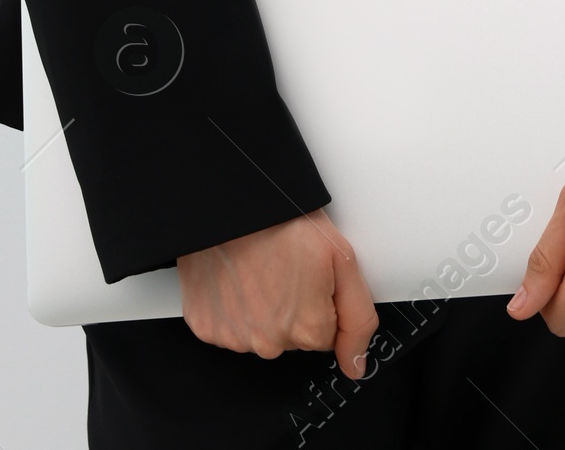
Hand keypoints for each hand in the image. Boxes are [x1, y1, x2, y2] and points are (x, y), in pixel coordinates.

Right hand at [178, 212, 377, 372]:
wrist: (232, 202)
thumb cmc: (283, 220)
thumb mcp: (342, 257)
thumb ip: (358, 317)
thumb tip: (355, 363)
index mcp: (308, 329)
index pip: (326, 334)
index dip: (321, 301)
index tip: (310, 275)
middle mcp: (270, 343)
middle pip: (293, 336)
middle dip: (293, 305)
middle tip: (284, 266)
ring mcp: (235, 337)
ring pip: (260, 332)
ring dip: (261, 307)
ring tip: (258, 266)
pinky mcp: (206, 327)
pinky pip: (228, 325)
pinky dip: (231, 305)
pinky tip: (236, 276)